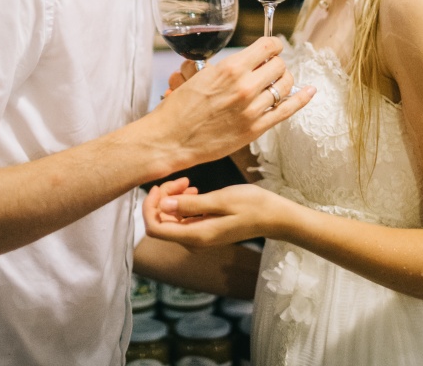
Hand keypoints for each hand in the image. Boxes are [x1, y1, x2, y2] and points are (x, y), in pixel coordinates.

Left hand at [144, 181, 282, 247]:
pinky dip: (183, 203)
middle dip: (163, 199)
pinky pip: (183, 219)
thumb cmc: (251, 205)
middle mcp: (193, 241)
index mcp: (195, 236)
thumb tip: (163, 205)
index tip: (160, 187)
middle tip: (182, 180)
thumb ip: (191, 205)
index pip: (154, 228)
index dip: (150, 207)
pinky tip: (194, 190)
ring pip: (171, 219)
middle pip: (161, 222)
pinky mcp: (204, 231)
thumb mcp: (221, 200)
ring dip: (173, 199)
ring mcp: (198, 237)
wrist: (273, 217)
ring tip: (189, 183)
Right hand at [150, 37, 314, 170]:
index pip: (268, 47)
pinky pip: (287, 110)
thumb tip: (245, 61)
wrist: (171, 139)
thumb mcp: (201, 75)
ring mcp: (252, 109)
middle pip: (280, 65)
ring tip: (278, 81)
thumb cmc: (180, 107)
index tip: (272, 48)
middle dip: (277, 63)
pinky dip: (301, 99)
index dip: (273, 46)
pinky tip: (309, 91)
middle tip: (270, 67)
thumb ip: (228, 67)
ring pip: (285, 86)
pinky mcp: (255, 129)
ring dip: (284, 80)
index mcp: (231, 68)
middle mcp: (245, 86)